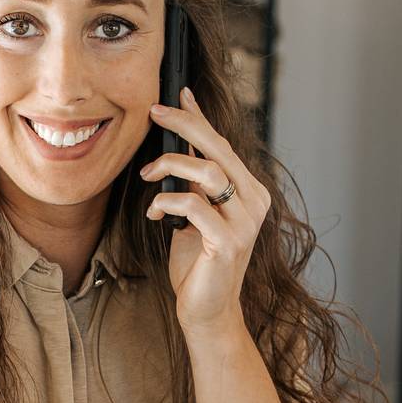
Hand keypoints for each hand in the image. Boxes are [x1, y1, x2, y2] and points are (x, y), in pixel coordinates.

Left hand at [141, 88, 271, 339]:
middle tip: (154, 113)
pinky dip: (167, 202)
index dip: (200, 117)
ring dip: (170, 167)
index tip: (178, 93)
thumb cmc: (198, 261)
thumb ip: (193, 180)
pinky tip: (155, 212)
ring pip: (208, 172)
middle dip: (184, 125)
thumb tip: (180, 143)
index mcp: (249, 190)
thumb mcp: (194, 211)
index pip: (222, 144)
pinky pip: (194, 206)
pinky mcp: (229, 242)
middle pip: (218, 149)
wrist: (206, 309)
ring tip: (147, 175)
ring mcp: (245, 222)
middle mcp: (254, 201)